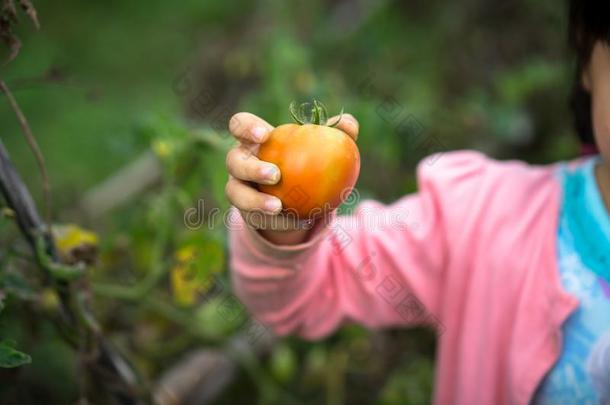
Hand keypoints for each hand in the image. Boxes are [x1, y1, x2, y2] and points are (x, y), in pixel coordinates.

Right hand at [225, 111, 358, 243]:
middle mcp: (240, 161)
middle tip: (275, 175)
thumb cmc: (309, 162)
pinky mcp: (245, 212)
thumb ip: (336, 133)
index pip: (239, 125)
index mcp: (253, 139)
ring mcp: (238, 187)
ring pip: (235, 193)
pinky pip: (256, 217)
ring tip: (277, 206)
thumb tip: (349, 124)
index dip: (245, 127)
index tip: (264, 135)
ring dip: (255, 201)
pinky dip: (278, 220)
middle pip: (233, 160)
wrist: (297, 197)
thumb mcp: (323, 147)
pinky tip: (299, 220)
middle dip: (250, 167)